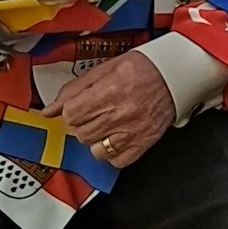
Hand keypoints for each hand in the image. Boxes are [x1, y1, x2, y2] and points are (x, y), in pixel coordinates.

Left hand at [43, 52, 174, 168]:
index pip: (71, 114)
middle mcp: (120, 114)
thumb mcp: (106, 68)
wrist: (177, 75)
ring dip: (97, 138)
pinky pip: (116, 160)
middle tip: (97, 111)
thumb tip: (50, 109)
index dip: (73, 109)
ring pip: (95, 149)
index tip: (80, 105)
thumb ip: (75, 89)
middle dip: (85, 122)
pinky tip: (117, 137)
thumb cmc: (145, 68)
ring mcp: (132, 131)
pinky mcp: (143, 142)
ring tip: (107, 124)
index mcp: (109, 91)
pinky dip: (113, 152)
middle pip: (81, 132)